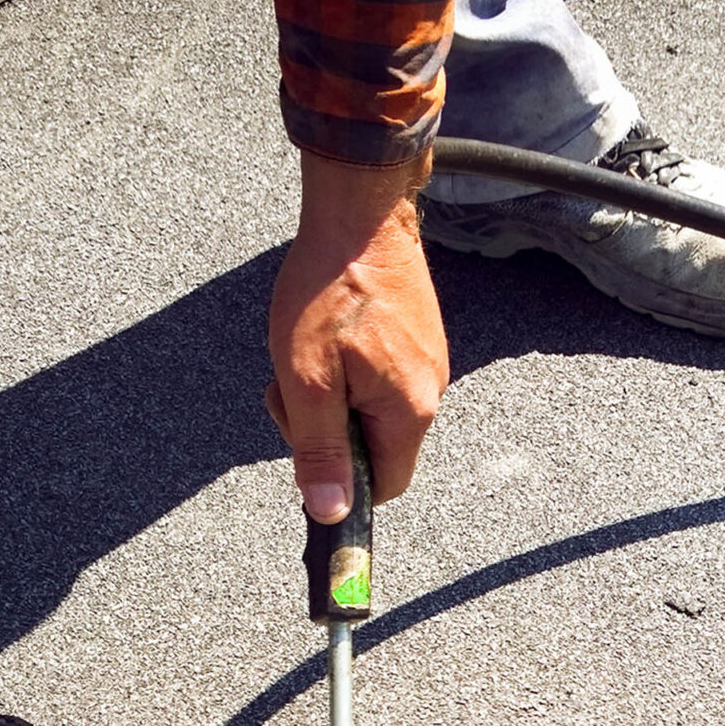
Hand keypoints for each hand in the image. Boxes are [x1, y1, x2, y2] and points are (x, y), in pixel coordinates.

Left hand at [267, 151, 448, 522]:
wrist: (359, 211)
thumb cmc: (328, 290)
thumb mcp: (307, 380)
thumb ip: (320, 451)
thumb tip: (331, 514)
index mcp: (408, 411)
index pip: (385, 486)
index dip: (343, 481)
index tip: (307, 447)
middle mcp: (429, 392)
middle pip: (376, 448)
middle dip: (327, 430)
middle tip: (294, 386)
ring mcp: (427, 363)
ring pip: (372, 411)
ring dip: (331, 397)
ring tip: (307, 353)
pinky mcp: (418, 338)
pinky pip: (379, 380)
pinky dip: (345, 371)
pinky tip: (326, 337)